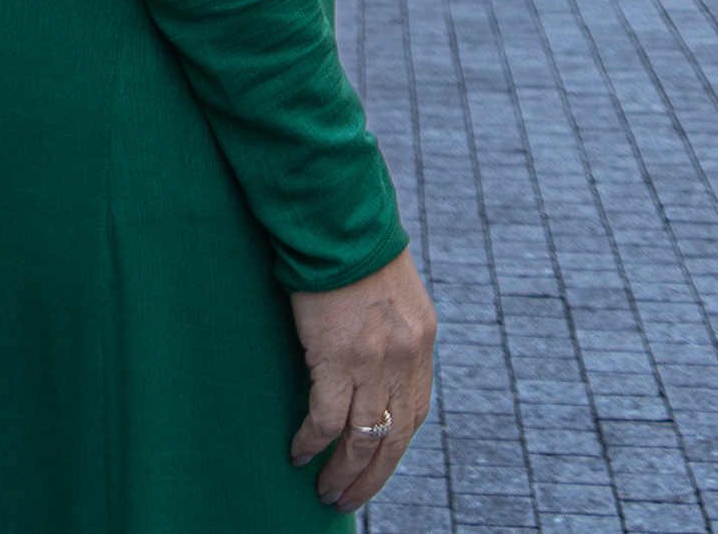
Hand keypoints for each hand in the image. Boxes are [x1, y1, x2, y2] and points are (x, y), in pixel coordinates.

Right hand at [289, 249, 434, 511]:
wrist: (338, 217)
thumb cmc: (356, 246)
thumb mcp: (392, 292)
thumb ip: (391, 331)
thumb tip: (374, 361)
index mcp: (420, 341)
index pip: (415, 413)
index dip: (395, 446)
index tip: (376, 466)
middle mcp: (404, 358)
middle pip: (393, 438)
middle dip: (372, 476)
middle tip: (348, 499)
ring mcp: (373, 362)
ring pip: (361, 439)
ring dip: (343, 472)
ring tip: (326, 492)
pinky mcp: (337, 358)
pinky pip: (325, 419)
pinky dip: (311, 443)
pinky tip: (297, 454)